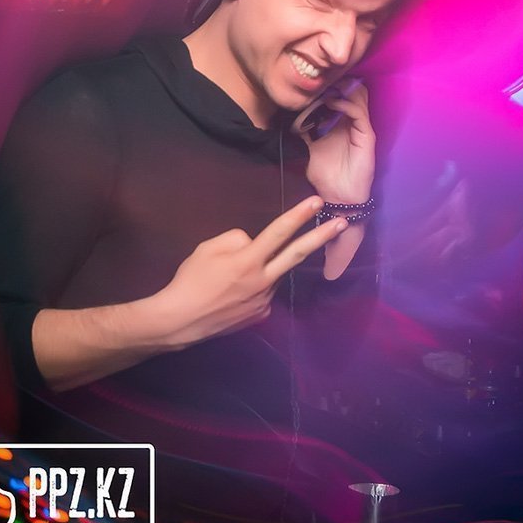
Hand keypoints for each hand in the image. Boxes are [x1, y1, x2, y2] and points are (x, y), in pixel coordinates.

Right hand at [160, 195, 347, 346]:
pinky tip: (233, 294)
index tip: (316, 201)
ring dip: (265, 267)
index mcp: (248, 260)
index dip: (298, 215)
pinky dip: (255, 286)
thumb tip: (253, 242)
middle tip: (342, 223)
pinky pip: (264, 292)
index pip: (279, 232)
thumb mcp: (207, 248)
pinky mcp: (261, 316)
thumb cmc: (190, 280)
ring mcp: (264, 301)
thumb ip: (236, 239)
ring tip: (231, 276)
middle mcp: (262, 280)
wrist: (180, 320)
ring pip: (273, 273)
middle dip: (321, 237)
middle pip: (297, 254)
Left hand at [301, 80, 375, 202]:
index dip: (330, 84)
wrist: (337, 197)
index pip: (342, 94)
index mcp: (342, 123)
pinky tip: (332, 101)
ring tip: (326, 86)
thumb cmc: (325, 174)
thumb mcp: (308, 147)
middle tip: (322, 77)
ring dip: (342, 89)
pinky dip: (345, 103)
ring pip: (359, 97)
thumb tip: (286, 119)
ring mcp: (361, 128)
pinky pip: (359, 113)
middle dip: (338, 81)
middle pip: (353, 90)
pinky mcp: (366, 136)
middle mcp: (354, 122)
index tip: (314, 80)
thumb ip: (302, 132)